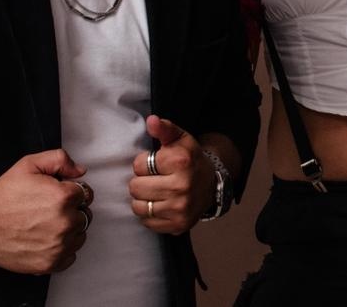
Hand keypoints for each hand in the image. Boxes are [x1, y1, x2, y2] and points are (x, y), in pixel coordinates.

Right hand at [0, 149, 91, 274]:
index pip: (86, 194)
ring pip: (79, 236)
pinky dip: (62, 250)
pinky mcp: (49, 263)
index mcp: (64, 197)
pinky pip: (70, 257)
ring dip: (69, 231)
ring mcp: (58, 245)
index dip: (72, 193)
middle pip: (83, 215)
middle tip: (48, 211)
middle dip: (71, 211)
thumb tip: (80, 171)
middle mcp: (65, 222)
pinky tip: (46, 241)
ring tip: (46, 226)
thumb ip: (60, 160)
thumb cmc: (3, 195)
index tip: (57, 196)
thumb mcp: (30, 165)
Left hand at [129, 115, 212, 234]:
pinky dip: (150, 214)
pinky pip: (147, 222)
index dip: (144, 163)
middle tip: (155, 179)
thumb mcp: (180, 139)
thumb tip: (151, 121)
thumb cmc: (190, 160)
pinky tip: (161, 205)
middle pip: (135, 187)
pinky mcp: (177, 225)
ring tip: (156, 192)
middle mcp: (182, 186)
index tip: (157, 164)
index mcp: (181, 162)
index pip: (138, 165)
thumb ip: (164, 129)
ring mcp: (180, 209)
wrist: (211, 185)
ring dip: (143, 199)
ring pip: (138, 207)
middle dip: (142, 182)